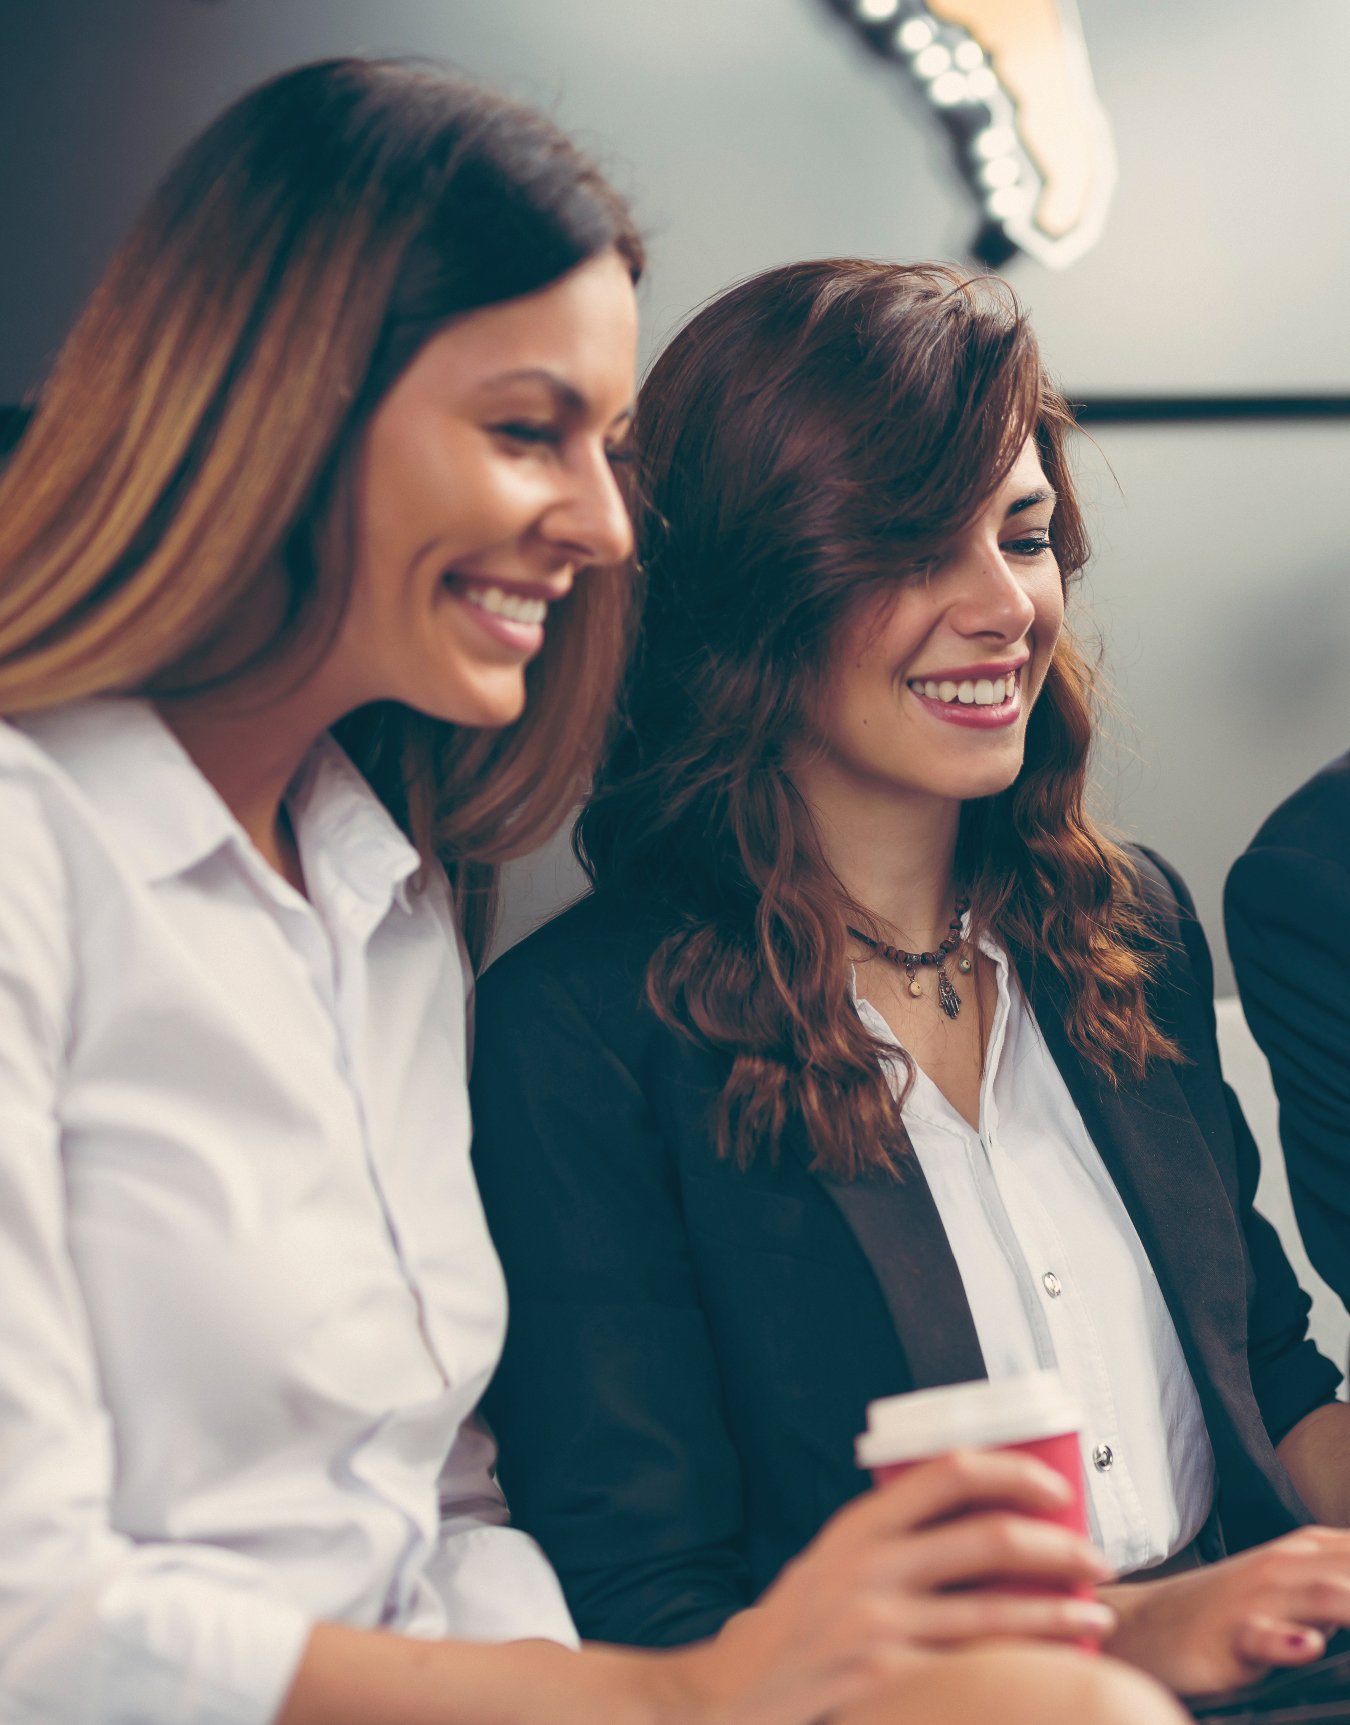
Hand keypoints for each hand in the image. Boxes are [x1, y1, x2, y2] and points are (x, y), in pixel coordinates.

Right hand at [678, 1448, 1115, 1724]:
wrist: (735, 1693)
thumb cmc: (794, 1626)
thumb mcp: (831, 1559)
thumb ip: (889, 1538)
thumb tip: (974, 1519)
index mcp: (859, 1525)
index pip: (949, 1472)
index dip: (1012, 1472)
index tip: (1054, 1487)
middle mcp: (870, 1566)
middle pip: (989, 1538)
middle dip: (1059, 1546)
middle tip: (1096, 1559)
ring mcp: (879, 1625)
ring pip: (996, 1610)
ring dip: (1060, 1613)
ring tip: (1096, 1618)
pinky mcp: (886, 1680)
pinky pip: (972, 1669)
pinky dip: (1021, 1668)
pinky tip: (1051, 1671)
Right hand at [1103, 1526, 1349, 1695]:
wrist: (1145, 1627)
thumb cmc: (1227, 1618)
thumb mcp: (1295, 1596)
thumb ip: (1339, 1590)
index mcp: (1312, 1553)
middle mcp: (1290, 1567)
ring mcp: (1258, 1597)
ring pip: (1324, 1594)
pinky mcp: (1228, 1633)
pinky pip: (1261, 1635)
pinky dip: (1288, 1641)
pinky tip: (1310, 1646)